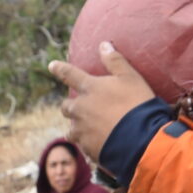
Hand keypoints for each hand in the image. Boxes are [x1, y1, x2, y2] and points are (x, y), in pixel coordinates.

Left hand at [48, 42, 155, 163]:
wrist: (141, 140)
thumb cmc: (137, 105)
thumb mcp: (131, 78)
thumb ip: (115, 61)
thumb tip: (104, 44)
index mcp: (90, 88)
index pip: (70, 74)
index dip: (60, 69)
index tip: (51, 66)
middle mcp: (80, 109)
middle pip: (66, 106)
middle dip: (71, 106)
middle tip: (83, 108)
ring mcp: (82, 130)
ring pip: (71, 129)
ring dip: (78, 127)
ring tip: (91, 130)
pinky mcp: (87, 148)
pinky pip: (83, 145)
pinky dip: (89, 143)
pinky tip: (101, 144)